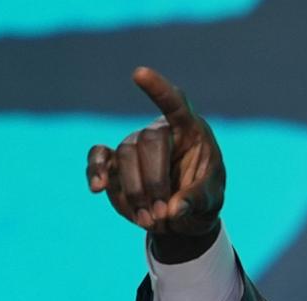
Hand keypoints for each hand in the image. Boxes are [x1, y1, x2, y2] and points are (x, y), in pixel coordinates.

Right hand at [86, 67, 224, 256]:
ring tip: (149, 221)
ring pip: (125, 157)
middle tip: (162, 215)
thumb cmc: (203, 199)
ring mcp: (134, 145)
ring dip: (135, 192)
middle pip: (147, 143)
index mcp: (190, 131)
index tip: (139, 73)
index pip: (175, 103)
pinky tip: (97, 187)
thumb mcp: (211, 202)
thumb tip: (174, 210)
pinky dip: (96, 171)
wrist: (183, 218)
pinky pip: (99, 159)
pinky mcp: (115, 164)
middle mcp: (159, 132)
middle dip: (154, 182)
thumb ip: (196, 201)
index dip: (158, 89)